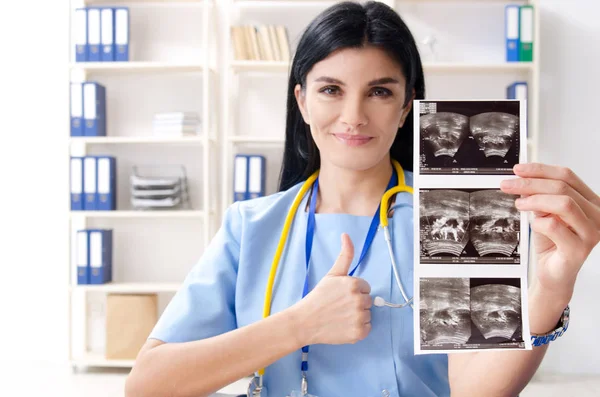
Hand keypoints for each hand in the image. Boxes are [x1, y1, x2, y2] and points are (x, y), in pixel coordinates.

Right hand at [291, 233, 371, 345]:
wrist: (305, 321)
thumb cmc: (318, 297)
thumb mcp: (332, 274)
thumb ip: (345, 255)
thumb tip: (346, 235)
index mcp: (354, 284)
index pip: (365, 287)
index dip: (354, 291)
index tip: (341, 295)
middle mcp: (359, 300)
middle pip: (368, 300)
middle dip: (356, 302)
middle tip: (340, 306)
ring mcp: (359, 317)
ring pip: (368, 314)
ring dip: (358, 316)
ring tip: (341, 316)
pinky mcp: (359, 333)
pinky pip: (367, 328)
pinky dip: (358, 328)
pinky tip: (344, 325)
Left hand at [500, 163, 599, 303]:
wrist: (552, 273)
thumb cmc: (551, 242)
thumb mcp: (544, 212)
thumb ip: (539, 196)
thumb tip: (522, 179)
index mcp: (590, 201)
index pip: (567, 176)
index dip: (540, 170)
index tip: (518, 170)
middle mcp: (596, 214)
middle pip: (562, 187)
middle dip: (530, 183)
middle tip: (509, 184)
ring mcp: (591, 232)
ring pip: (563, 203)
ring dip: (535, 200)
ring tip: (519, 204)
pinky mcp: (579, 248)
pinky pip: (554, 226)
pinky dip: (538, 222)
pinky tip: (534, 225)